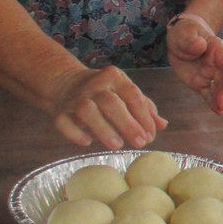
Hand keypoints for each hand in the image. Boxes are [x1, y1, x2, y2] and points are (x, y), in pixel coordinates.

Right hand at [49, 66, 166, 149]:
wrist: (66, 84)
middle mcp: (95, 85)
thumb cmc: (106, 92)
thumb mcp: (127, 93)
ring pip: (87, 111)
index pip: (133, 95)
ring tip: (117, 145)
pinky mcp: (59, 111)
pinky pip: (64, 122)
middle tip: (140, 143)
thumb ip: (145, 108)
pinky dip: (75, 133)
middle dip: (127, 124)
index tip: (151, 135)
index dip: (144, 116)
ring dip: (103, 129)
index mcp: (115, 77)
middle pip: (111, 102)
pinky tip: (87, 142)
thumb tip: (162, 125)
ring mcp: (75, 98)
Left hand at [166, 15, 222, 114]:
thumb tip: (200, 46)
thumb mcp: (185, 33)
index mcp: (217, 49)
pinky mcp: (201, 83)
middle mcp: (217, 64)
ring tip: (221, 110)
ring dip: (220, 99)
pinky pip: (208, 94)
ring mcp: (210, 75)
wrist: (181, 38)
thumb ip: (191, 40)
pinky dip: (212, 103)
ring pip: (218, 88)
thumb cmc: (186, 32)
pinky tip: (217, 111)